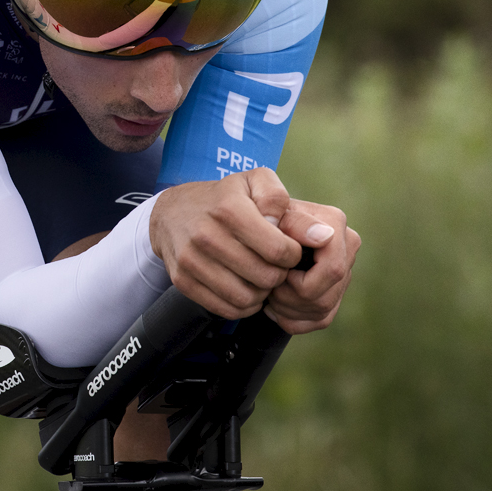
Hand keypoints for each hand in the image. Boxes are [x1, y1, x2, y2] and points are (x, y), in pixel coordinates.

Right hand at [150, 168, 301, 319]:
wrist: (171, 213)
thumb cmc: (223, 197)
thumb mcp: (253, 182)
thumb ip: (283, 200)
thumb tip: (321, 234)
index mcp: (229, 209)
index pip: (279, 251)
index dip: (292, 254)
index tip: (288, 248)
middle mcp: (206, 235)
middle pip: (265, 277)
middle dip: (278, 275)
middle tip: (274, 265)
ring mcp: (192, 260)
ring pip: (246, 298)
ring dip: (261, 293)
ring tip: (259, 277)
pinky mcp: (183, 281)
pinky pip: (226, 309)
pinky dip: (242, 305)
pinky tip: (243, 287)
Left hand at [264, 199, 360, 333]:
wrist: (255, 223)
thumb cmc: (260, 217)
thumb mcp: (269, 213)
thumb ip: (293, 221)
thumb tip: (324, 236)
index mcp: (336, 224)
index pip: (331, 271)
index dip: (299, 282)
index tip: (276, 274)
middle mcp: (346, 246)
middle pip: (325, 296)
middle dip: (290, 299)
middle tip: (266, 289)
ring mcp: (344, 270)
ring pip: (322, 311)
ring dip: (288, 309)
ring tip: (267, 295)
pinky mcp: (336, 290)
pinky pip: (320, 320)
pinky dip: (292, 319)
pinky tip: (273, 308)